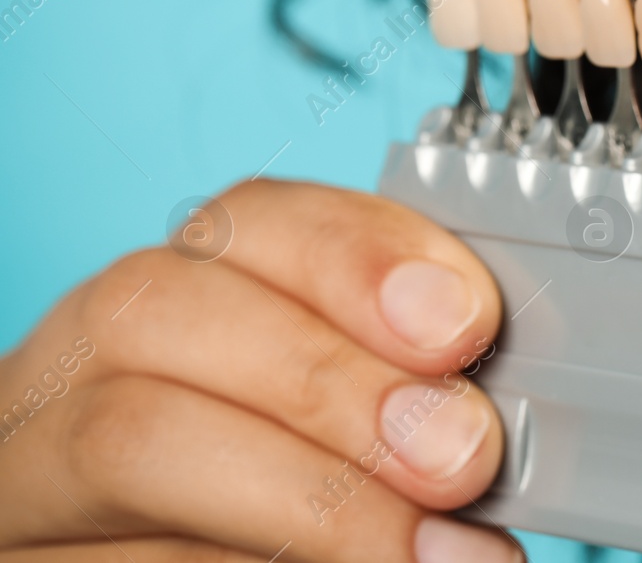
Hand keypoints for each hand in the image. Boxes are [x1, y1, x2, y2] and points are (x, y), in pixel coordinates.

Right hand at [0, 179, 522, 562]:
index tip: (463, 324)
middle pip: (168, 311)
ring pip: (132, 439)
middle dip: (336, 380)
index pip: (253, 218)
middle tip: (463, 457)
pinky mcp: (35, 560)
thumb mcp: (342, 397)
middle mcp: (81, 357)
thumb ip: (399, 383)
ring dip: (308, 495)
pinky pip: (132, 560)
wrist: (141, 557)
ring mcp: (33, 466)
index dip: (362, 259)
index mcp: (181, 286)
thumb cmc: (272, 471)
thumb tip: (489, 414)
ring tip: (430, 551)